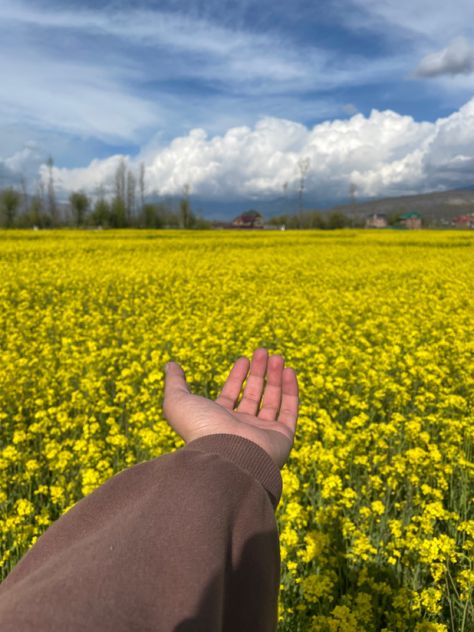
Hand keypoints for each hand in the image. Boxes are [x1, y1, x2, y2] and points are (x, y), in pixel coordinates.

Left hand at [163, 348, 298, 468]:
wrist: (227, 456)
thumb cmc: (201, 428)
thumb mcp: (179, 401)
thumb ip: (175, 383)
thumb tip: (170, 366)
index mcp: (219, 421)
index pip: (231, 394)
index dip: (237, 376)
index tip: (243, 358)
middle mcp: (241, 427)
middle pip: (253, 395)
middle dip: (258, 372)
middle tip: (262, 351)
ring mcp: (263, 433)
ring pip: (272, 400)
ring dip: (275, 377)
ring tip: (278, 356)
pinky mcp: (282, 436)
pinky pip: (289, 410)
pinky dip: (290, 390)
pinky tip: (289, 370)